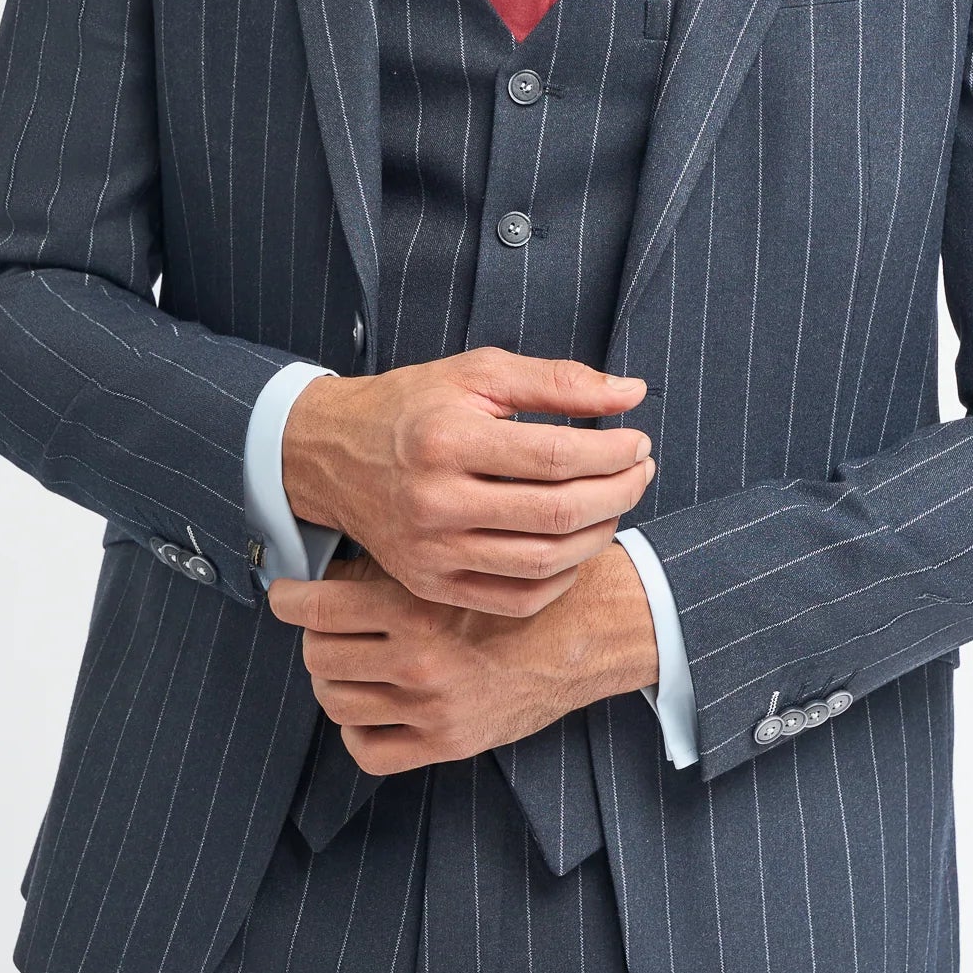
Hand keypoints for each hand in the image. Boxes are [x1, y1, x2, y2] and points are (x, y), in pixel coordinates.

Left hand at [266, 543, 662, 772]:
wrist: (588, 632)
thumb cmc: (522, 586)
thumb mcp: (457, 560)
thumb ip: (398, 568)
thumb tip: (329, 571)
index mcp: (417, 605)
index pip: (317, 606)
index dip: (289, 599)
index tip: (285, 594)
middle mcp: (419, 659)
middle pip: (318, 654)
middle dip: (314, 637)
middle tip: (324, 625)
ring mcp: (431, 707)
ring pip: (335, 701)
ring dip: (332, 680)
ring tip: (345, 663)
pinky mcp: (448, 742)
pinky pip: (368, 751)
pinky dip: (357, 729)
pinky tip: (369, 707)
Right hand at [280, 347, 654, 615]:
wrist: (332, 455)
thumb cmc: (412, 407)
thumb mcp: (476, 373)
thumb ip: (556, 381)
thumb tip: (632, 394)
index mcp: (447, 440)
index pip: (557, 455)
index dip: (613, 451)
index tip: (637, 441)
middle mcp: (436, 502)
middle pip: (557, 512)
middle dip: (618, 492)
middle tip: (640, 471)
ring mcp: (431, 552)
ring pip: (543, 562)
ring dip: (598, 535)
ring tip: (613, 505)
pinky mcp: (430, 585)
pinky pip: (515, 599)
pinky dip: (561, 578)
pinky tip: (575, 546)